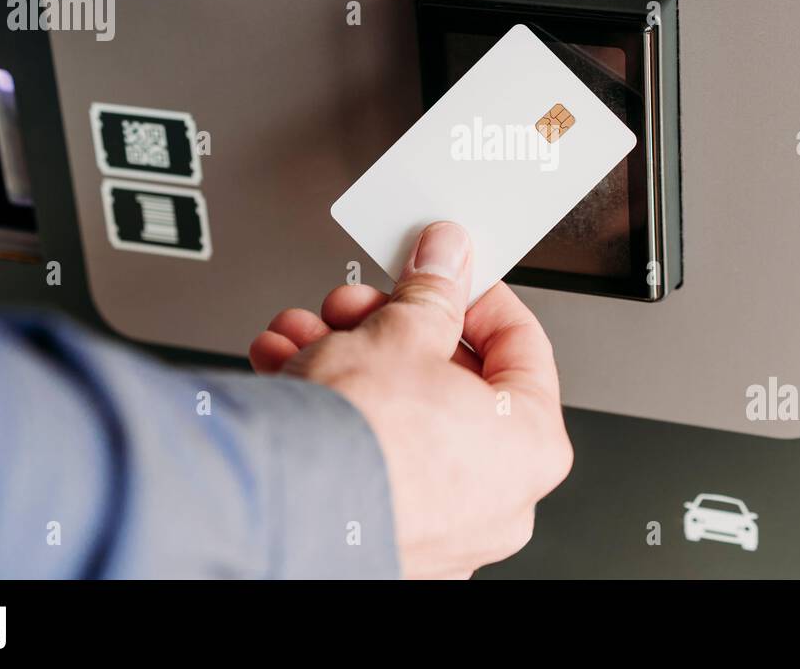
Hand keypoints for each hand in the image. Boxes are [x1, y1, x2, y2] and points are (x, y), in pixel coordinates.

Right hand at [248, 221, 573, 577]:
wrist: (269, 509)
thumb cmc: (356, 445)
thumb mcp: (400, 332)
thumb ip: (432, 290)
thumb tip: (445, 260)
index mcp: (530, 446)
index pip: (522, 347)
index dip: (476, 296)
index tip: (447, 275)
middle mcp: (498, 500)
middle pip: (452, 381)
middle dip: (393, 329)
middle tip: (363, 305)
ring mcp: (443, 528)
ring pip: (403, 417)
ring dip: (350, 362)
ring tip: (306, 336)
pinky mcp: (388, 539)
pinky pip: (373, 460)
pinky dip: (338, 416)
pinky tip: (290, 373)